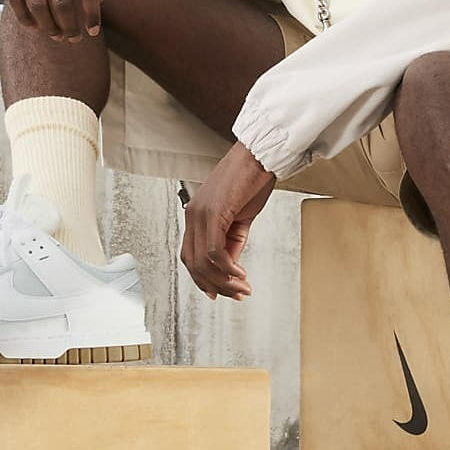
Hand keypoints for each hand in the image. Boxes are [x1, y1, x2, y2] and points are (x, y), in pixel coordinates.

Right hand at [4, 0, 103, 42]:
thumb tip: (98, 6)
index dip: (92, 15)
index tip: (93, 31)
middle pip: (61, 2)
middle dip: (69, 27)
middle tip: (74, 39)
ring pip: (39, 5)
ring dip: (49, 27)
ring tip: (57, 36)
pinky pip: (16, 0)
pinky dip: (25, 18)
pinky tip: (35, 27)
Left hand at [181, 142, 276, 299]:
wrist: (258, 156)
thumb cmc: (250, 179)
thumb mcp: (239, 218)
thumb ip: (232, 242)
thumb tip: (230, 266)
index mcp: (195, 216)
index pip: (190, 256)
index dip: (202, 279)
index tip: (219, 292)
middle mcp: (192, 216)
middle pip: (193, 264)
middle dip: (215, 285)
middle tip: (236, 294)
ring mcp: (200, 215)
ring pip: (203, 262)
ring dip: (224, 281)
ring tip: (242, 287)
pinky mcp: (213, 214)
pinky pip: (216, 252)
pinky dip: (228, 269)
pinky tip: (240, 274)